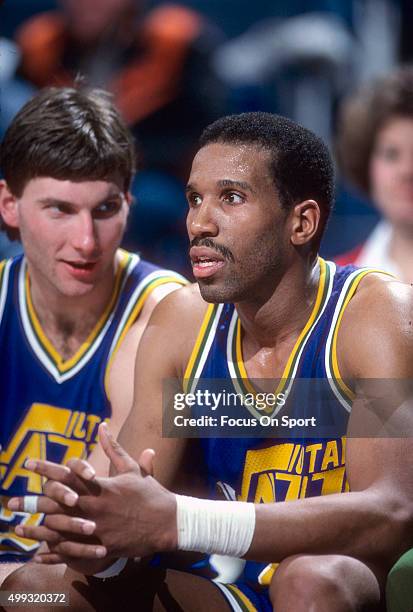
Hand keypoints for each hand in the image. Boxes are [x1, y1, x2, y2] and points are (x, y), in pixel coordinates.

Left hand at [8, 423, 177, 565]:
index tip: (29, 464)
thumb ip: (114, 447)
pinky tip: (42, 552)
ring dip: (39, 528)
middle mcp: (96, 506)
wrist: (168, 522)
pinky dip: (57, 552)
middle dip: (35, 500)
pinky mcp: (103, 546)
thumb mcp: (132, 468)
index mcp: (102, 486)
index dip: (47, 468)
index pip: (69, 474)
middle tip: (14, 500)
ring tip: (20, 527)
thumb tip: (102, 426)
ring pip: (63, 529)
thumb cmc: (150, 493)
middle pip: (59, 503)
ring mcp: (99, 528)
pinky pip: (75, 551)